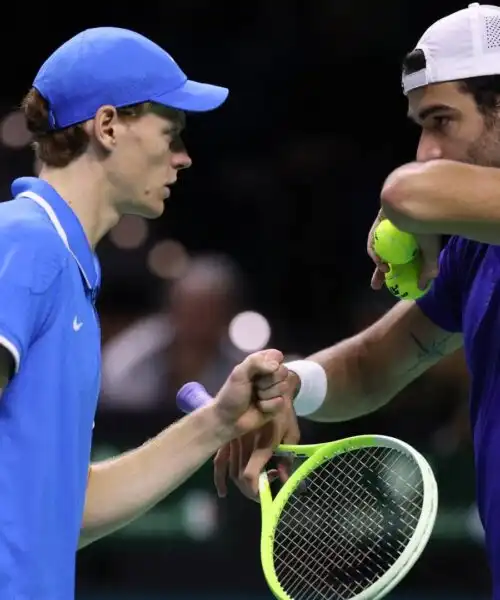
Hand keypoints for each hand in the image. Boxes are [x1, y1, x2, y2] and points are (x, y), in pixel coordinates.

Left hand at [213, 348, 289, 438]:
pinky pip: (281, 402)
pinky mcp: (278, 406)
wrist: (229, 419)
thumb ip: (255, 363)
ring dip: (266, 394)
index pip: (277, 355)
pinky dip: (268, 406)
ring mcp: (275, 390)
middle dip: (268, 381)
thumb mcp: (238, 374)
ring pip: (284, 387)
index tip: (260, 370)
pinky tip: (259, 407)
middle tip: (255, 386)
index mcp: (261, 364)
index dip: (272, 362)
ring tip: (256, 397)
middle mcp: (270, 375)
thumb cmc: (231, 394)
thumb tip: (276, 365)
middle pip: (283, 371)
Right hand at [213, 370, 300, 499]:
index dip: (255, 490)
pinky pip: (219, 461)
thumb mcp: (291, 434)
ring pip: (229, 470)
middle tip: (260, 494)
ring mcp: (234, 440)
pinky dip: (220, 477)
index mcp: (261, 443)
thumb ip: (287, 459)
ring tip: (250, 490)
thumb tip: (283, 480)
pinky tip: (223, 490)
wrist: (270, 387)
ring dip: (237, 485)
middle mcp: (244, 443)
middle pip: (239, 476)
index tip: (263, 496)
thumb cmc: (284, 413)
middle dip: (249, 490)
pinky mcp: (228, 437)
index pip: (250, 474)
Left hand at [368, 211, 439, 290]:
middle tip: (376, 286)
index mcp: (414, 240)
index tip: (393, 287)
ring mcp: (389, 226)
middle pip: (388, 254)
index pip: (404, 259)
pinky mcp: (380, 220)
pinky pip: (374, 239)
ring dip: (378, 262)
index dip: (398, 274)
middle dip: (381, 271)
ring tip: (383, 270)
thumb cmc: (428, 224)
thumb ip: (428, 269)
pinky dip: (375, 251)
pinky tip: (379, 260)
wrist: (418, 199)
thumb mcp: (430, 251)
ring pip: (380, 247)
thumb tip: (422, 287)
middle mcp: (401, 234)